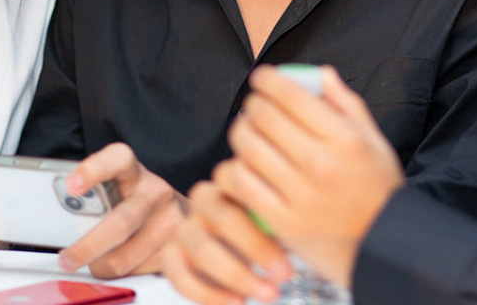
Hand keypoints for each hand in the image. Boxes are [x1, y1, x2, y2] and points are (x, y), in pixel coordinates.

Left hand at [54, 143, 185, 277]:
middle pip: (119, 223)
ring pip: (123, 258)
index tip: (71, 185)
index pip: (117, 159)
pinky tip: (125, 263)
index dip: (94, 170)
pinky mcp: (176, 248)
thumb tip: (59, 221)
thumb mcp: (121, 191)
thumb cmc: (140, 205)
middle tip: (66, 258)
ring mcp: (170, 221)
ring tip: (96, 261)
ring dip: (101, 266)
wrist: (191, 216)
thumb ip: (96, 199)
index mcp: (135, 173)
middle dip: (87, 247)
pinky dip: (123, 274)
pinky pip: (137, 273)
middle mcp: (156, 193)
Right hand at [164, 178, 292, 304]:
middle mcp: (204, 202)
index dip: (268, 219)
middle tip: (285, 275)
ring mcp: (185, 228)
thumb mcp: (277, 215)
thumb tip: (306, 226)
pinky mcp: (171, 255)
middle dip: (257, 250)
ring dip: (236, 275)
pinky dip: (208, 294)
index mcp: (232, 182)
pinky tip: (237, 302)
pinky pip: (179, 276)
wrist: (237, 242)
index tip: (293, 252)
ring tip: (267, 294)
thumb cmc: (264, 227)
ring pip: (201, 249)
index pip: (242, 190)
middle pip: (223, 218)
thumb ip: (284, 214)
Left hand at [215, 65, 404, 286]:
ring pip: (248, 148)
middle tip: (254, 105)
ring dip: (241, 132)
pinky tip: (241, 165)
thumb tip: (320, 73)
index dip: (269, 80)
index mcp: (345, 139)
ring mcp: (300, 195)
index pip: (292, 97)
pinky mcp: (283, 221)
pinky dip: (233, 169)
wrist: (384, 242)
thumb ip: (347, 104)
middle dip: (253, 104)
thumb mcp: (374, 139)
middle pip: (264, 118)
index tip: (262, 77)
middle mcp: (321, 164)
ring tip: (246, 132)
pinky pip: (241, 184)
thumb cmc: (379, 186)